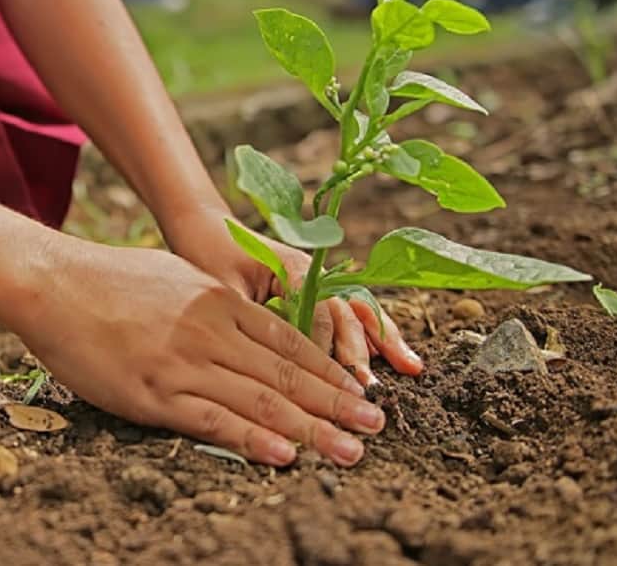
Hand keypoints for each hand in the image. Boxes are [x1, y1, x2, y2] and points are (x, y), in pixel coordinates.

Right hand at [14, 240, 386, 466]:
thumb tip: (246, 321)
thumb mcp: (175, 276)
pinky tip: (285, 455)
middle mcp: (211, 331)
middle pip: (287, 375)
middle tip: (375, 427)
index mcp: (218, 301)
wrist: (53, 283)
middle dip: (337, 403)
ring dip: (312, 429)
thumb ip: (214, 302)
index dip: (329, 371)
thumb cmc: (109, 278)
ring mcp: (183, 363)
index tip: (359, 392)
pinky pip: (213, 420)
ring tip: (349, 450)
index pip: (289, 342)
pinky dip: (253, 440)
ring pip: (261, 401)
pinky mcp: (153, 393)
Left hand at [159, 203, 422, 386]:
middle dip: (360, 352)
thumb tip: (267, 361)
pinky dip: (374, 333)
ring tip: (412, 368)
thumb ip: (249, 318)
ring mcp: (318, 280)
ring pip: (358, 311)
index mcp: (292, 268)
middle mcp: (313, 272)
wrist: (204, 227)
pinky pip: (350, 312)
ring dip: (382, 340)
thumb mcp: (222, 288)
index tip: (330, 382)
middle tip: (369, 389)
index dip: (325, 349)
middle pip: (345, 313)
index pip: (318, 313)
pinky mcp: (316, 290)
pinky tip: (398, 356)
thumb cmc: (207, 255)